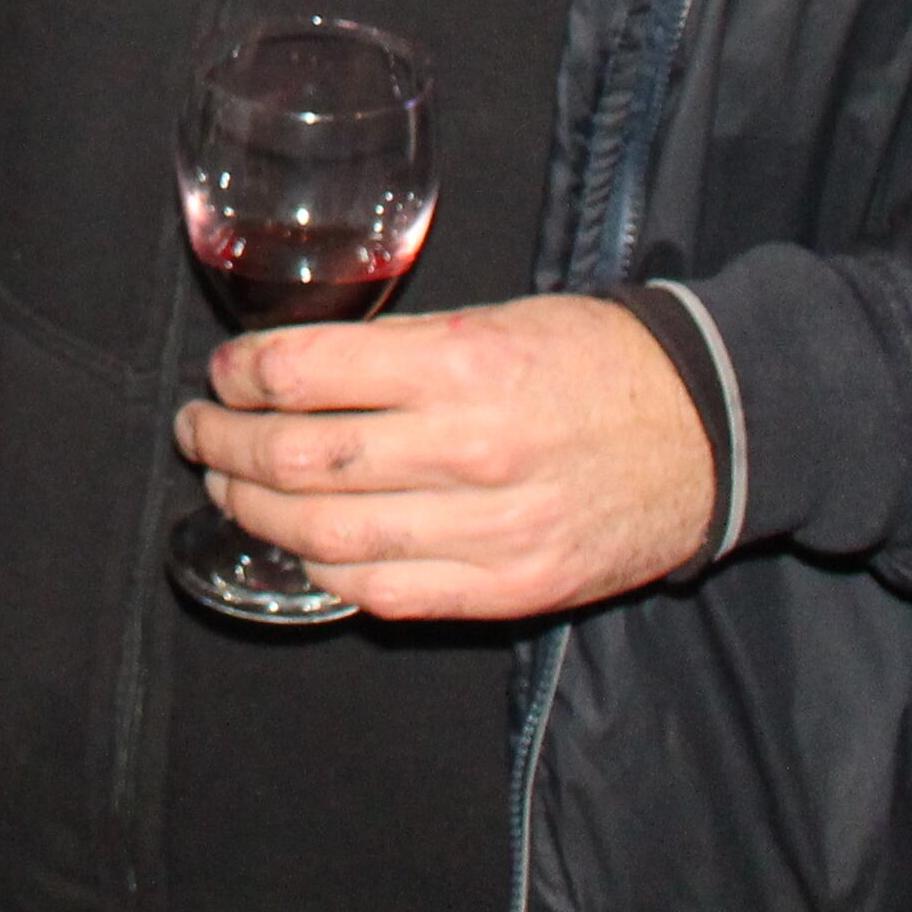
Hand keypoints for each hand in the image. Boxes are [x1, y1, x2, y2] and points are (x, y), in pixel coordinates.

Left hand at [175, 293, 712, 621]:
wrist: (711, 431)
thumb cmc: (598, 362)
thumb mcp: (496, 319)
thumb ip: (400, 349)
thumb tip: (296, 371)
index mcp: (462, 364)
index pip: (305, 373)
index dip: (241, 375)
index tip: (223, 372)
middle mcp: (468, 449)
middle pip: (299, 460)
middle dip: (226, 444)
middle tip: (200, 430)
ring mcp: (488, 529)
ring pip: (326, 536)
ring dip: (255, 512)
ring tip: (227, 488)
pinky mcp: (509, 588)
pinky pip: (384, 592)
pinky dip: (324, 572)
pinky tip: (301, 549)